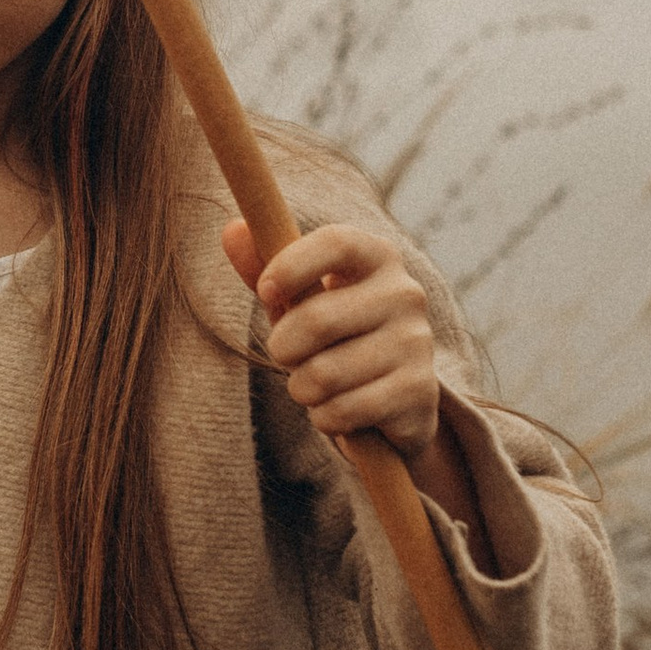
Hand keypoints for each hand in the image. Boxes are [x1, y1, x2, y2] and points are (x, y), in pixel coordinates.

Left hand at [223, 215, 438, 454]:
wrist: (395, 399)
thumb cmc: (335, 335)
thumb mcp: (299, 299)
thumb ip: (264, 267)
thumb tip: (232, 230)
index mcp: (377, 257)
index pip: (337, 243)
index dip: (291, 265)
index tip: (264, 291)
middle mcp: (405, 294)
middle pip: (317, 319)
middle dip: (283, 348)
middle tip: (287, 356)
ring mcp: (417, 343)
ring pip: (324, 375)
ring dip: (302, 390)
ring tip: (316, 386)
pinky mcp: (419, 391)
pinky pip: (343, 411)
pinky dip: (325, 418)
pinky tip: (339, 409)